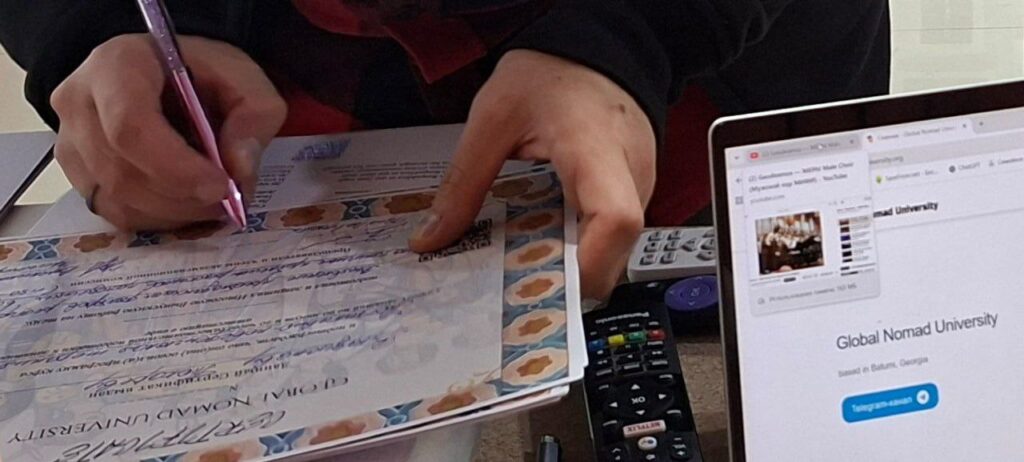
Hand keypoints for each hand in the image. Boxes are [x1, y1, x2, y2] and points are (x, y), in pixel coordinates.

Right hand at [51, 34, 285, 229]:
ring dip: (175, 211)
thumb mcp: (245, 79)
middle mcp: (79, 101)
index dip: (176, 167)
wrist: (167, 74)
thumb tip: (239, 169)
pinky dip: (158, 218)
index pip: (129, 127)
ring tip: (213, 200)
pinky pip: (114, 212)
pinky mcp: (78, 173)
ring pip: (117, 198)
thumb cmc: (203, 73)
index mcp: (116, 65)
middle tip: (227, 199)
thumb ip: (254, 116)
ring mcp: (70, 140)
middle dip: (182, 196)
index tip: (221, 186)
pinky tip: (187, 203)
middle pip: (121, 171)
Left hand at [409, 50, 655, 298]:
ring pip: (614, 249)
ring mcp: (639, 183)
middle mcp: (630, 173)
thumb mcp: (493, 118)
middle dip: (569, 281)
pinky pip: (610, 233)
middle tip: (516, 290)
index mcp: (597, 150)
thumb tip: (431, 237)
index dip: (587, 264)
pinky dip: (579, 246)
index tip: (546, 285)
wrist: (596, 45)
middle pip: (615, 251)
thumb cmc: (552, 72)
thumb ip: (463, 182)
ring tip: (524, 271)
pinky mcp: (634, 189)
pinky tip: (544, 243)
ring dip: (572, 266)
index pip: (615, 220)